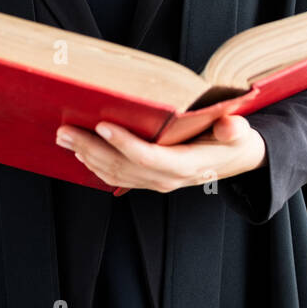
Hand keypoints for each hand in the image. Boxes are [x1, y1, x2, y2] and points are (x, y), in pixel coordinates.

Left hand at [55, 114, 266, 193]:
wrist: (234, 160)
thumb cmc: (234, 141)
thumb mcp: (241, 134)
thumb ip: (234, 130)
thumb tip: (230, 127)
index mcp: (185, 165)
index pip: (148, 157)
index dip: (123, 143)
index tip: (102, 125)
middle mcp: (166, 179)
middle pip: (122, 166)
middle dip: (91, 148)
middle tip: (65, 130)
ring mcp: (155, 182)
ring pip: (114, 173)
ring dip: (87, 156)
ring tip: (65, 137)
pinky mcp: (148, 180)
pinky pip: (117, 177)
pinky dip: (95, 165)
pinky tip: (81, 152)